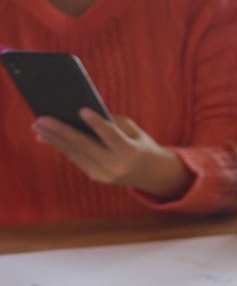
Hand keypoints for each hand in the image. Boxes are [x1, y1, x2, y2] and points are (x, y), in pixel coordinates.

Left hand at [33, 108, 192, 199]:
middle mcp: (116, 167)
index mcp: (131, 153)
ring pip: (75, 153)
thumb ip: (111, 123)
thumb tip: (79, 117)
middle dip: (61, 131)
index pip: (111, 136)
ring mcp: (104, 174)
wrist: (150, 173)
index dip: (97, 123)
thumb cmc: (139, 143)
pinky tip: (46, 137)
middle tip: (41, 118)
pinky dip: (60, 147)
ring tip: (38, 126)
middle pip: (85, 146)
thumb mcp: (133, 131)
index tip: (82, 109)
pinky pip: (76, 159)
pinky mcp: (95, 177)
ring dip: (54, 139)